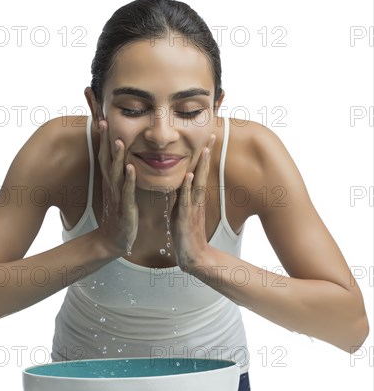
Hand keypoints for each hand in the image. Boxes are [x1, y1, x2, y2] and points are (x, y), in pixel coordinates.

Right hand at [97, 119, 137, 256]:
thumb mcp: (118, 191)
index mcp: (111, 180)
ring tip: (120, 140)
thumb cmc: (120, 213)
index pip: (105, 154)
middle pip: (106, 158)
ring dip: (118, 156)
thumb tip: (122, 159)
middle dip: (105, 140)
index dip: (103, 137)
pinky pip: (127, 191)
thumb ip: (119, 174)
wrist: (116, 239)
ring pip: (116, 173)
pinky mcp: (126, 207)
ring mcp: (118, 196)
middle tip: (102, 119)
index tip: (101, 116)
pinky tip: (132, 168)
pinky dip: (129, 180)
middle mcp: (112, 185)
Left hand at [171, 134, 215, 269]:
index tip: (207, 137)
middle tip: (213, 133)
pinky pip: (186, 201)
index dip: (203, 155)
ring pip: (197, 183)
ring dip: (200, 166)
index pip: (199, 171)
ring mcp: (192, 208)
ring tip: (205, 149)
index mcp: (194, 197)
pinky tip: (189, 176)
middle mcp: (195, 200)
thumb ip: (181, 196)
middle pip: (202, 172)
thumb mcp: (182, 211)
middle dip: (207, 153)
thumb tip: (179, 182)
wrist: (193, 257)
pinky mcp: (185, 219)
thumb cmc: (186, 234)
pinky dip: (188, 188)